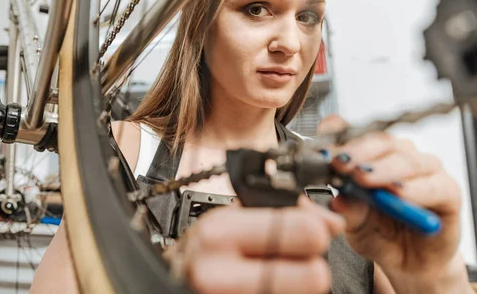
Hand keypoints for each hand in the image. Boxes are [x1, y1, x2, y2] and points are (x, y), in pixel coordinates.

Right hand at [164, 197, 343, 293]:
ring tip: (271, 277)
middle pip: (314, 274)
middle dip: (311, 267)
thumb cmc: (203, 252)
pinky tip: (263, 289)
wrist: (171, 284)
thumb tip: (331, 222)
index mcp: (221, 231)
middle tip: (294, 262)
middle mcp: (220, 271)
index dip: (317, 233)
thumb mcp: (231, 221)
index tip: (313, 233)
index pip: (305, 232)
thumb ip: (277, 215)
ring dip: (297, 287)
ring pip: (307, 293)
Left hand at [318, 115, 468, 290]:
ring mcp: (424, 169)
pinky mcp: (448, 190)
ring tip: (363, 178)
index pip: (352, 132)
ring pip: (404, 158)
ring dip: (382, 168)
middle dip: (356, 152)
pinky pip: (432, 185)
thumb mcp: (352, 224)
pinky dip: (414, 188)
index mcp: (369, 154)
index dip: (336, 137)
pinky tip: (398, 192)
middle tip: (340, 163)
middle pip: (378, 141)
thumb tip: (335, 199)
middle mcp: (396, 155)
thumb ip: (345, 210)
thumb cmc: (377, 234)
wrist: (410, 263)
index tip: (320, 150)